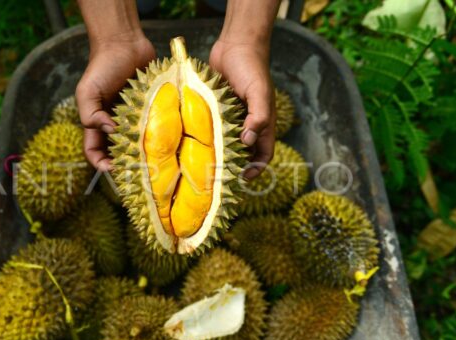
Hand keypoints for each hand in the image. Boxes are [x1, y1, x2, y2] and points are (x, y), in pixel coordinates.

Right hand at [76, 34, 155, 170]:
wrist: (125, 43)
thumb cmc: (102, 67)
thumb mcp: (87, 92)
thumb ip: (91, 115)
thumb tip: (111, 132)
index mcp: (97, 122)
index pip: (94, 150)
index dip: (99, 163)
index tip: (111, 168)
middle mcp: (117, 123)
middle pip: (119, 151)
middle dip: (126, 163)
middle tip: (136, 170)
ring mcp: (136, 117)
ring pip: (140, 142)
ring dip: (144, 151)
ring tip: (152, 159)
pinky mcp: (152, 109)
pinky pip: (156, 126)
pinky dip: (160, 134)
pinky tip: (167, 140)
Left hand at [209, 39, 275, 179]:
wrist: (236, 44)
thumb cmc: (251, 68)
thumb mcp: (259, 92)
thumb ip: (258, 116)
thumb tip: (248, 140)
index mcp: (263, 123)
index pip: (263, 154)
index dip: (256, 169)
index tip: (242, 179)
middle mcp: (247, 123)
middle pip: (242, 153)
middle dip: (233, 166)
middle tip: (217, 177)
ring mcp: (231, 117)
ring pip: (225, 142)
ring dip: (217, 154)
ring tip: (203, 166)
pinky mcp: (216, 109)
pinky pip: (211, 127)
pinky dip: (205, 137)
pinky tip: (193, 144)